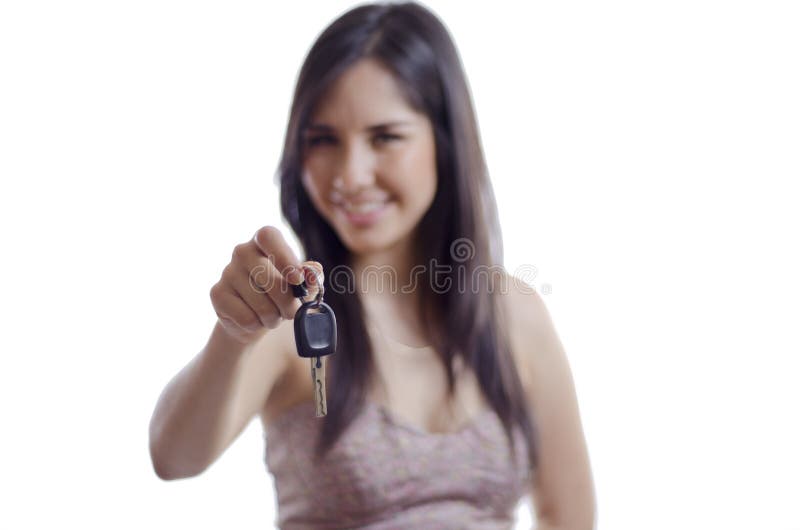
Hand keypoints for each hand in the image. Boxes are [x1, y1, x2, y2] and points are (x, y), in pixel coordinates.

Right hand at [209, 226, 322, 344]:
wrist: (253, 318)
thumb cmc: (280, 295)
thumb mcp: (300, 286)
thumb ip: (311, 278)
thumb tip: (314, 271)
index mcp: (264, 241)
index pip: (269, 236)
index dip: (285, 257)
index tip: (297, 279)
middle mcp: (242, 251)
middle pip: (269, 278)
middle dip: (288, 303)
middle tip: (292, 312)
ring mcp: (227, 272)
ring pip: (260, 304)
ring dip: (273, 318)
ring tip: (272, 316)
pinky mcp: (217, 294)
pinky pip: (246, 317)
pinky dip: (257, 325)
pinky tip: (255, 320)